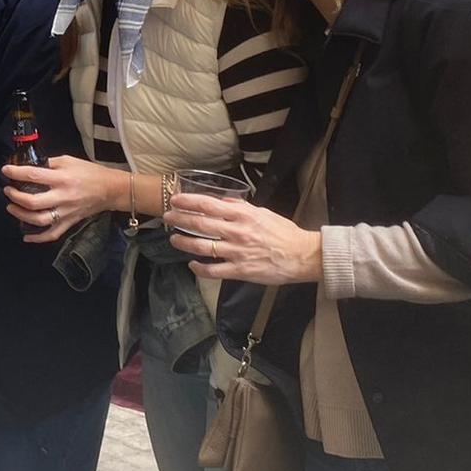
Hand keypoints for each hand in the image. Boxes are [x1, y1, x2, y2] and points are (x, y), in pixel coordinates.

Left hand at [3, 155, 131, 242]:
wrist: (111, 190)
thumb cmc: (90, 172)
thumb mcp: (69, 161)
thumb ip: (49, 163)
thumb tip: (29, 165)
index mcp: (63, 178)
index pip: (34, 175)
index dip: (16, 173)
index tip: (6, 170)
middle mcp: (63, 197)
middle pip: (33, 202)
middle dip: (15, 197)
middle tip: (8, 191)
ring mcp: (66, 212)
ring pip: (40, 220)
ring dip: (21, 215)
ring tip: (11, 207)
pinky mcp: (70, 222)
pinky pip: (52, 234)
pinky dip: (38, 238)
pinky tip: (26, 236)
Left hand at [167, 194, 321, 283]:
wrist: (302, 255)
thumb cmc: (284, 233)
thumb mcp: (263, 213)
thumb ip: (241, 207)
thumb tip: (222, 202)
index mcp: (243, 215)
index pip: (208, 205)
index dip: (188, 202)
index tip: (175, 200)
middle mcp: (237, 232)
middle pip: (200, 224)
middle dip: (179, 220)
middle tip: (167, 217)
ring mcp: (237, 252)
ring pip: (202, 247)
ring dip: (184, 242)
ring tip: (174, 239)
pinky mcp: (240, 271)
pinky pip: (213, 270)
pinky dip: (199, 268)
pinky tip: (192, 265)